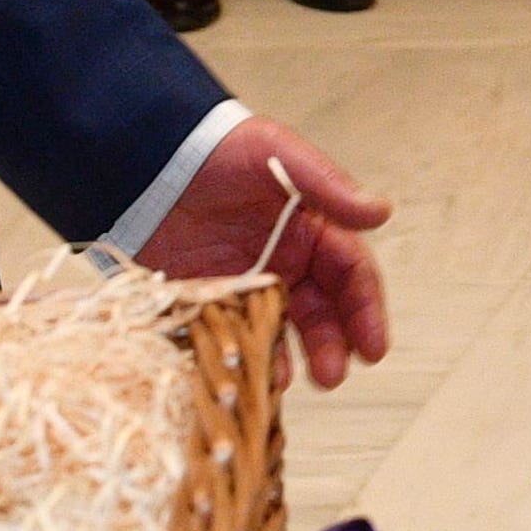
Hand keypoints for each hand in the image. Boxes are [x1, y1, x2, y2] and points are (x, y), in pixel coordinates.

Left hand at [133, 115, 394, 387]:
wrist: (148, 157)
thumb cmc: (219, 148)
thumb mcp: (278, 154)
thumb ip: (328, 185)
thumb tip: (381, 211)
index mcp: (310, 231)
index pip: (350, 275)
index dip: (365, 311)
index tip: (372, 347)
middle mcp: (284, 263)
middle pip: (319, 313)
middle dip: (331, 346)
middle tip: (331, 375)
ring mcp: (244, 285)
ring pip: (276, 331)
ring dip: (286, 359)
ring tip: (280, 382)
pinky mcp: (203, 299)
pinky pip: (226, 335)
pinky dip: (236, 355)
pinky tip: (239, 372)